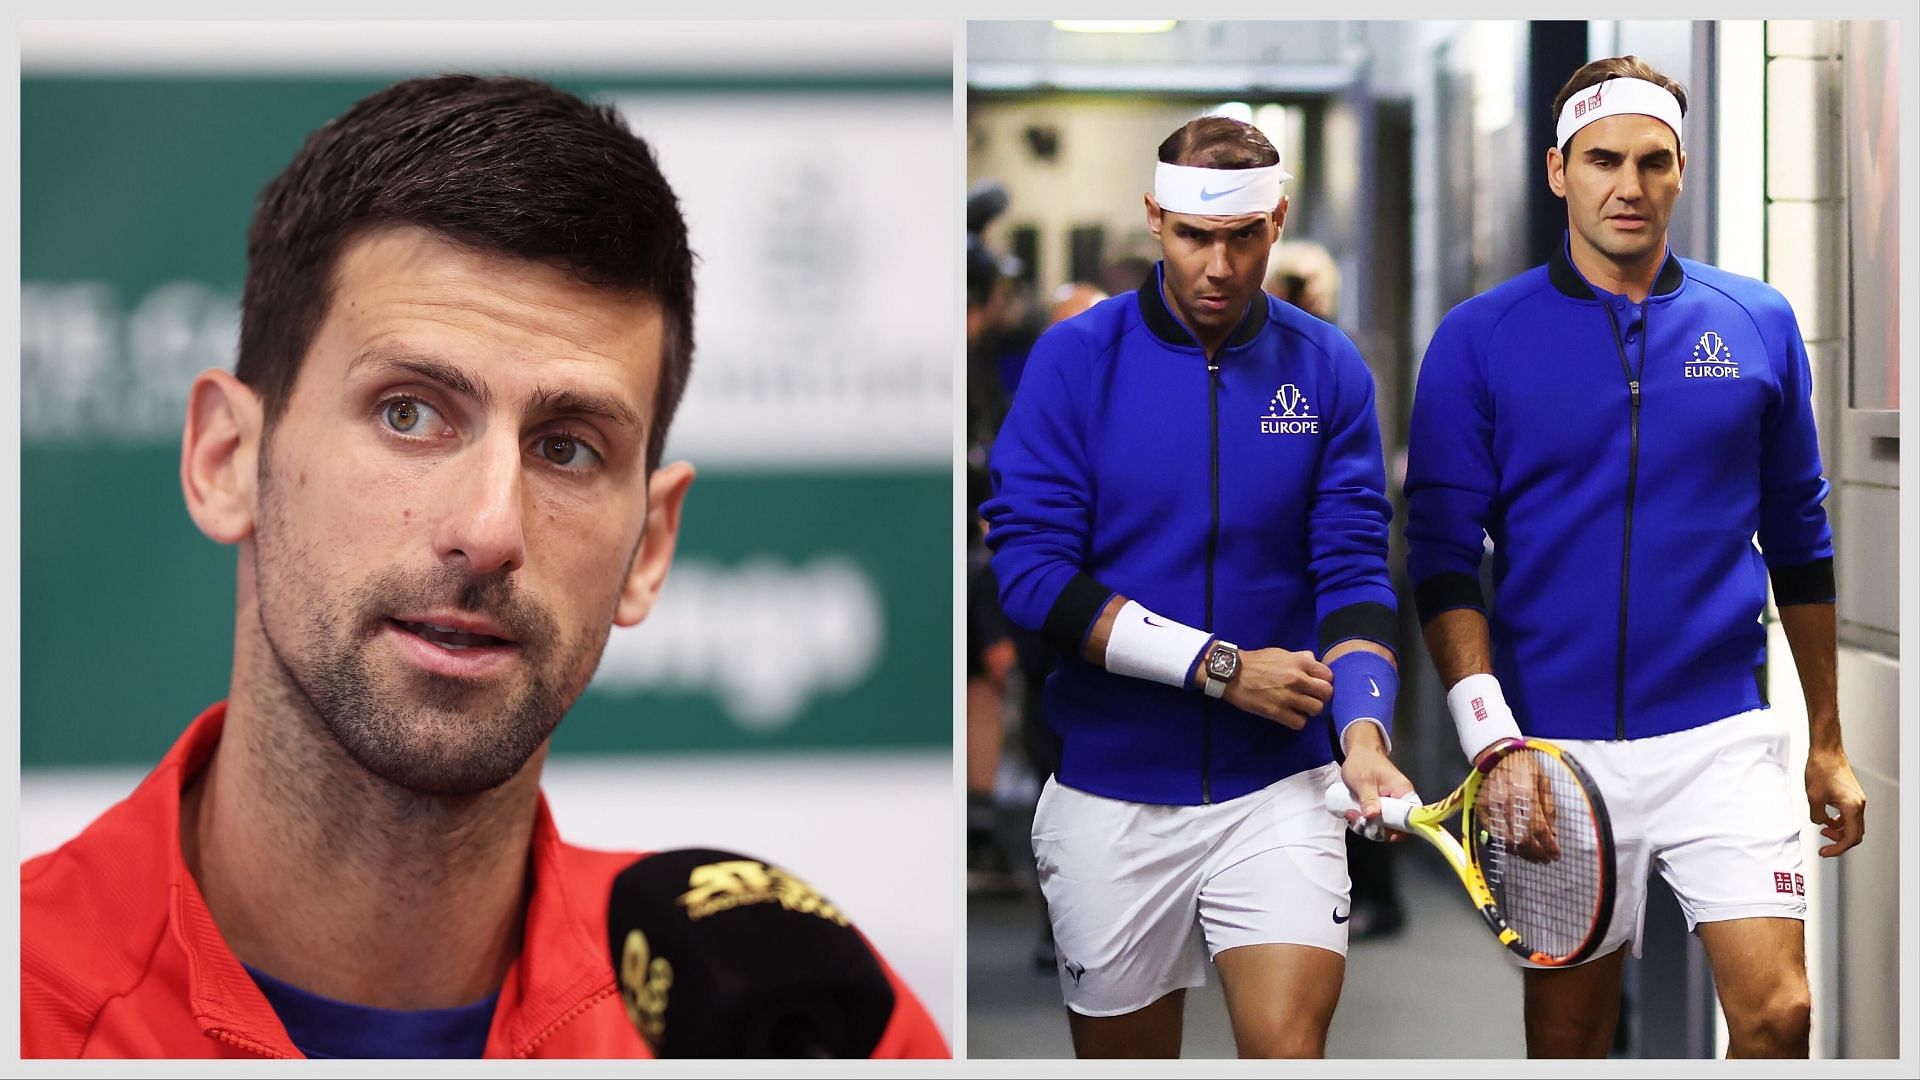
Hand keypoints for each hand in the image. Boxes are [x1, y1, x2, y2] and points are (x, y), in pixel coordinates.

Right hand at [1220, 647, 1331, 728]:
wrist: (1232, 673)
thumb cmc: (1256, 662)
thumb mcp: (1281, 653)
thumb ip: (1300, 657)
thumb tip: (1314, 661)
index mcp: (1299, 662)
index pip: (1328, 675)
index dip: (1324, 681)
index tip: (1316, 684)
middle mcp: (1297, 679)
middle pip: (1327, 693)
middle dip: (1321, 696)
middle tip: (1311, 697)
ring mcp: (1287, 696)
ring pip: (1316, 709)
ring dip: (1310, 710)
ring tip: (1300, 707)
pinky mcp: (1277, 712)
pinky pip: (1299, 723)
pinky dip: (1297, 721)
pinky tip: (1290, 715)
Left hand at [1337, 725, 1415, 840]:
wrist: (1360, 752)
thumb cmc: (1363, 762)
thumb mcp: (1363, 782)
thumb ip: (1368, 799)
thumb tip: (1373, 816)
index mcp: (1403, 792)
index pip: (1410, 818)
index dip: (1396, 830)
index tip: (1379, 830)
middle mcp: (1402, 801)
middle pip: (1396, 827)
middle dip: (1375, 828)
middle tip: (1356, 819)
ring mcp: (1392, 805)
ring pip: (1384, 826)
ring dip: (1366, 825)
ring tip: (1351, 813)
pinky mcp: (1383, 807)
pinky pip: (1378, 821)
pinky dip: (1365, 821)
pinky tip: (1354, 814)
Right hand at [1478, 749, 1560, 862]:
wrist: (1497, 752)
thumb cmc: (1523, 765)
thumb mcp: (1543, 781)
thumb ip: (1548, 808)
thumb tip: (1552, 834)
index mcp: (1526, 794)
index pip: (1539, 829)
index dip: (1549, 846)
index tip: (1555, 854)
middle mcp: (1507, 802)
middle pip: (1522, 839)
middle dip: (1535, 853)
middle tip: (1545, 859)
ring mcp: (1492, 806)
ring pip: (1506, 840)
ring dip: (1521, 852)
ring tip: (1532, 855)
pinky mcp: (1481, 808)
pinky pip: (1492, 833)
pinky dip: (1504, 843)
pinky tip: (1515, 846)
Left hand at [1805, 746, 1865, 856]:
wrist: (1826, 752)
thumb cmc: (1821, 769)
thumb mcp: (1814, 798)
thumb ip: (1818, 816)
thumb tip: (1821, 823)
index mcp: (1852, 807)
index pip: (1851, 837)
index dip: (1838, 848)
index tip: (1825, 852)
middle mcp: (1859, 804)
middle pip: (1855, 834)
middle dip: (1839, 842)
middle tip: (1824, 847)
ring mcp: (1857, 799)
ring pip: (1853, 825)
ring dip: (1839, 832)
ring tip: (1823, 831)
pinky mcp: (1852, 795)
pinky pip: (1850, 816)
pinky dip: (1840, 822)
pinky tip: (1827, 820)